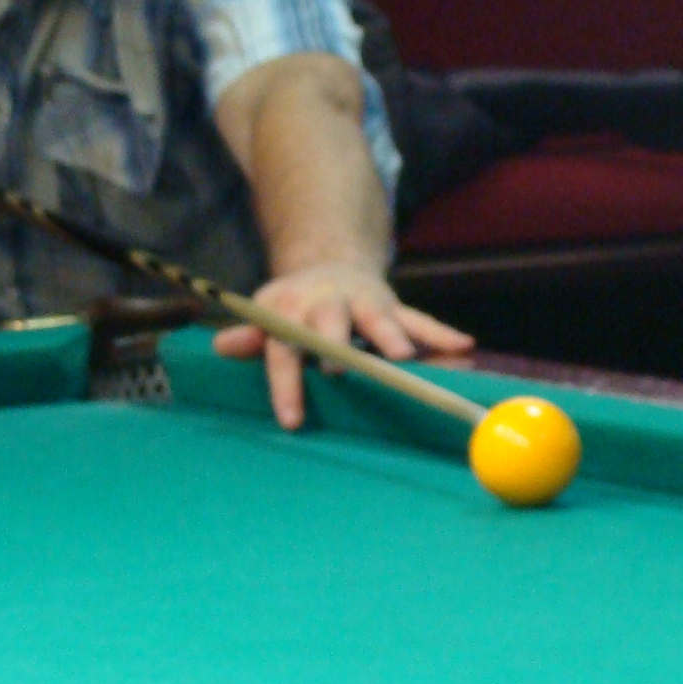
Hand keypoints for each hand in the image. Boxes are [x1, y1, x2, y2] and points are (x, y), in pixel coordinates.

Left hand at [212, 260, 474, 429]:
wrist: (329, 262)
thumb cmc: (295, 307)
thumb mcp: (267, 315)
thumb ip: (250, 336)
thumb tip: (218, 345)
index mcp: (290, 310)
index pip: (283, 349)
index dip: (286, 384)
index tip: (292, 420)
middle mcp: (326, 303)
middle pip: (331, 324)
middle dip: (336, 347)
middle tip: (341, 372)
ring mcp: (363, 302)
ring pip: (379, 318)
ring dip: (392, 337)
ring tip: (403, 358)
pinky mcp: (393, 305)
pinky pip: (419, 318)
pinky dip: (440, 332)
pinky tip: (464, 345)